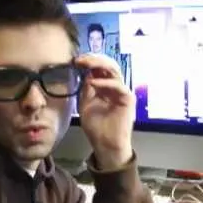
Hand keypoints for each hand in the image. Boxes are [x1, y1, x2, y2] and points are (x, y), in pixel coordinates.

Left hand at [76, 54, 134, 169]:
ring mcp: (122, 91)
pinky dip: (105, 82)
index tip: (75, 60)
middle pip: (108, 64)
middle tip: (79, 59)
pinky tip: (92, 82)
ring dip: (99, 64)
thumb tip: (86, 73)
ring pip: (114, 70)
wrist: (105, 144)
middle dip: (93, 58)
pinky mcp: (128, 99)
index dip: (88, 61)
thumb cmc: (96, 127)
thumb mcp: (85, 104)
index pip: (99, 67)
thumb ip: (87, 89)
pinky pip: (117, 85)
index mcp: (105, 86)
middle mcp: (115, 86)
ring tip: (85, 64)